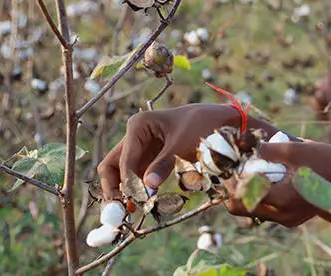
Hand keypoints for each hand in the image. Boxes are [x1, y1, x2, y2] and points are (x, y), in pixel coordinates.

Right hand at [97, 104, 271, 198]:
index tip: (135, 200)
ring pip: (122, 175)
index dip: (126, 181)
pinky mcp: (150, 159)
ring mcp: (141, 149)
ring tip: (132, 211)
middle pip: (112, 166)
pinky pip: (137, 177)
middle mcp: (134, 137)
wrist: (219, 120)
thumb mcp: (183, 144)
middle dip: (114, 188)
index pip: (123, 159)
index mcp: (138, 126)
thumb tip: (147, 187)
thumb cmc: (201, 124)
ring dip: (125, 192)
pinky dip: (138, 190)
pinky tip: (144, 203)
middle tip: (120, 210)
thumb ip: (164, 164)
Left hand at [225, 141, 330, 227]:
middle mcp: (282, 215)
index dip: (229, 181)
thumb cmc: (327, 160)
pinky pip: (268, 208)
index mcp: (281, 200)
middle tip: (238, 165)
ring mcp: (288, 218)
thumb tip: (244, 145)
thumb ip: (267, 150)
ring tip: (252, 167)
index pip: (239, 199)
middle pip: (242, 208)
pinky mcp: (293, 216)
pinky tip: (268, 174)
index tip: (230, 163)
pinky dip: (262, 193)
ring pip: (254, 209)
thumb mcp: (295, 149)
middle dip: (235, 187)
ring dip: (248, 190)